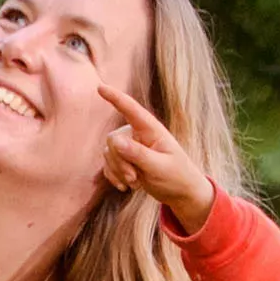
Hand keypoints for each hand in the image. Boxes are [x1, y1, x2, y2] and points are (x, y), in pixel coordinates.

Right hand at [93, 83, 216, 216]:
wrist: (179, 192)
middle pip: (113, 139)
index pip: (131, 109)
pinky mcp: (123, 159)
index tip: (100, 87)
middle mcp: (138, 134)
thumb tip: (113, 141)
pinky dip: (114, 177)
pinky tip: (125, 187)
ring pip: (108, 153)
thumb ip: (137, 153)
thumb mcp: (160, 166)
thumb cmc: (176, 176)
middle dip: (120, 162)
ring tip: (135, 184)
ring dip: (118, 171)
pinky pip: (107, 165)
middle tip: (134, 179)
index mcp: (151, 129)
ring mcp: (129, 146)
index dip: (115, 97)